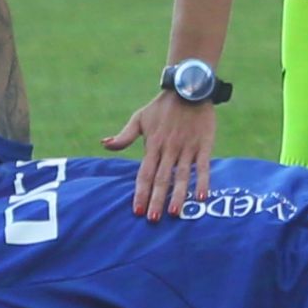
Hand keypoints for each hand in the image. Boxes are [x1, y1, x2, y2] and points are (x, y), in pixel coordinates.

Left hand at [103, 91, 216, 221]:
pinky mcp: (204, 145)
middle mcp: (169, 149)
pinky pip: (203, 166)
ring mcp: (187, 148)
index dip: (141, 193)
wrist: (188, 88)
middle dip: (157, 200)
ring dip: (178, 195)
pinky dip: (203, 182)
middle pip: (162, 179)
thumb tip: (103, 144)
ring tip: (175, 213)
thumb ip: (124, 136)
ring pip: (181, 175)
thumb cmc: (161, 107)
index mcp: (152, 145)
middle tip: (154, 219)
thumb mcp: (139, 118)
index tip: (137, 211)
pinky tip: (201, 197)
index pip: (144, 174)